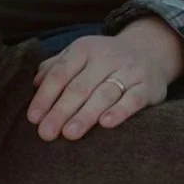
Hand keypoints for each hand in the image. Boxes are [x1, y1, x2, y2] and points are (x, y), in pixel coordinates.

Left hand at [28, 16, 183, 141]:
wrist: (150, 52)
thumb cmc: (103, 61)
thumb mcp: (78, 57)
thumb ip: (55, 68)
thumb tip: (34, 85)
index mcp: (84, 49)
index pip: (60, 74)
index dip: (45, 97)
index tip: (33, 118)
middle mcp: (106, 57)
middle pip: (79, 87)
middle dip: (61, 111)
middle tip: (46, 133)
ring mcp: (129, 71)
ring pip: (104, 94)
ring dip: (86, 115)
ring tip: (70, 134)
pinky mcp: (148, 86)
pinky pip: (133, 100)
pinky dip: (120, 111)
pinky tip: (106, 124)